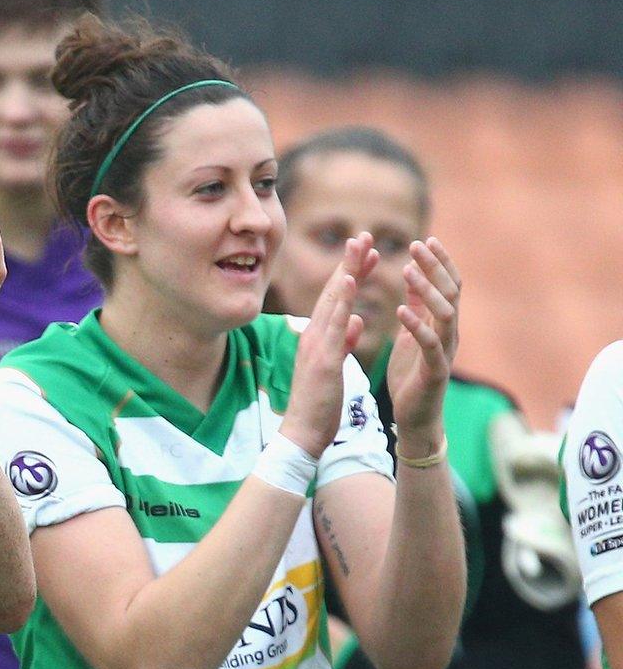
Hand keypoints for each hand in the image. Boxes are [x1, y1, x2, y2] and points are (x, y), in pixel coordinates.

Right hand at [279, 235, 374, 454]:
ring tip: (360, 245)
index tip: (366, 252)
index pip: (336, 300)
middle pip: (333, 292)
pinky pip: (334, 325)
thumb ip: (344, 342)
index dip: (350, 273)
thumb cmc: (318, 405)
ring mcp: (316, 345)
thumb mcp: (335, 368)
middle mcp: (314, 336)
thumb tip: (357, 322)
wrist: (302, 434)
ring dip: (346, 270)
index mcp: (319, 338)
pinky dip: (341, 300)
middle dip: (349, 262)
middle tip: (363, 234)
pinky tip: (349, 280)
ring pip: (333, 301)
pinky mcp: (322, 359)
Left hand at [386, 237, 460, 451]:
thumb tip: (415, 276)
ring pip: (446, 314)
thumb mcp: (412, 334)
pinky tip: (401, 310)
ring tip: (408, 270)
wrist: (415, 418)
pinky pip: (429, 344)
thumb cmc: (412, 375)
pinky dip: (416, 325)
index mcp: (442, 324)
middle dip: (435, 267)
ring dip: (428, 290)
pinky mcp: (434, 371)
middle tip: (416, 245)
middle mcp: (449, 334)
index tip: (425, 239)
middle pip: (450, 292)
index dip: (439, 262)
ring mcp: (445, 351)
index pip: (447, 285)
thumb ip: (417, 307)